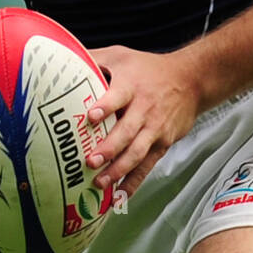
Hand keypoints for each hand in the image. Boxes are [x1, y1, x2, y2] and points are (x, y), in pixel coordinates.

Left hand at [84, 45, 200, 199]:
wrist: (191, 80)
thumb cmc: (149, 68)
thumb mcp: (121, 56)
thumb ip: (93, 58)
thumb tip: (61, 57)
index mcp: (131, 86)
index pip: (118, 96)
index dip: (105, 106)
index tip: (91, 116)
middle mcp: (144, 109)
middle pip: (127, 131)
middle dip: (109, 148)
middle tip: (90, 161)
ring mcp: (154, 129)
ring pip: (137, 152)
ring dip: (119, 169)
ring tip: (100, 182)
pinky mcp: (162, 143)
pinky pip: (147, 166)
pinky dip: (134, 182)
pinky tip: (120, 197)